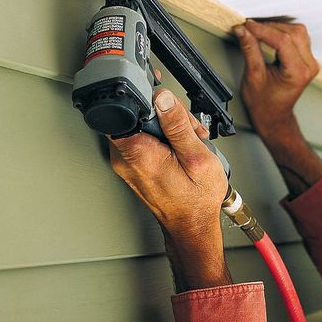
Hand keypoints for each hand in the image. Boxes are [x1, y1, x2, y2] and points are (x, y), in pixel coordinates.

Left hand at [109, 88, 230, 290]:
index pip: (126, 108)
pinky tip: (177, 148)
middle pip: (137, 114)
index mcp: (138, 152)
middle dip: (166, 115)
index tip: (163, 97)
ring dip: (166, 127)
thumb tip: (163, 97)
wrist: (191, 226)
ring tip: (186, 142)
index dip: (145, 96)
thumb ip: (178, 124)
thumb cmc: (195, 201)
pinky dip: (161, 138)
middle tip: (187, 129)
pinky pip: (143, 139)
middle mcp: (125, 157)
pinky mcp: (132, 164)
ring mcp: (126, 161)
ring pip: (141, 125)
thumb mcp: (196, 157)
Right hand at [234, 20, 321, 194]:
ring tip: (258, 30)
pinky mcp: (306, 59)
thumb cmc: (264, 104)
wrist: (273, 117)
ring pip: (297, 32)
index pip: (282, 41)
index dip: (262, 30)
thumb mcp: (253, 75)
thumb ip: (249, 50)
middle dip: (269, 27)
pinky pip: (298, 37)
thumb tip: (243, 31)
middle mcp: (308, 66)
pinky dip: (282, 32)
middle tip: (249, 27)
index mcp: (297, 72)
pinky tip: (269, 34)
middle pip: (293, 33)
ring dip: (277, 27)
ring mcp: (310, 62)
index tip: (247, 26)